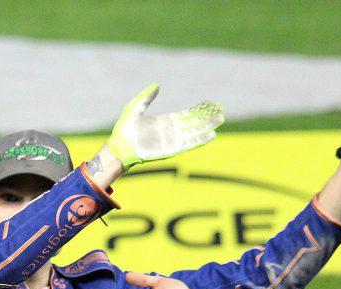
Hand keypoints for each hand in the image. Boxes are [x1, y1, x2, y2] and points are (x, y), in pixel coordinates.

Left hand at [106, 84, 223, 170]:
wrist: (119, 147)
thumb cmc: (124, 129)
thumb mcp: (134, 108)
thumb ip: (146, 98)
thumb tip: (157, 85)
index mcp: (164, 121)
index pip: (186, 115)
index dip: (198, 110)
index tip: (210, 104)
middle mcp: (170, 131)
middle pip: (193, 123)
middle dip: (207, 118)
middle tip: (221, 113)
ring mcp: (171, 140)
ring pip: (193, 133)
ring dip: (206, 128)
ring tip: (220, 121)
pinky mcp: (170, 149)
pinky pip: (188, 144)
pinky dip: (199, 140)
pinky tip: (210, 135)